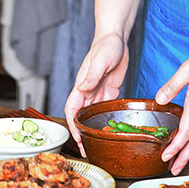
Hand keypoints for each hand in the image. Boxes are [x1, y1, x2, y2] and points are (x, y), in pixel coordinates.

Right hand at [64, 32, 129, 155]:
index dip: (73, 126)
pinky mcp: (109, 88)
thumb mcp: (100, 60)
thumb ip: (91, 76)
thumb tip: (81, 90)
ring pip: (93, 113)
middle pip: (81, 115)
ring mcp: (98, 90)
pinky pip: (106, 107)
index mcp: (82, 85)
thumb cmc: (106, 45)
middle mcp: (88, 90)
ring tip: (99, 144)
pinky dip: (107, 118)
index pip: (72, 109)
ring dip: (94, 128)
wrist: (116, 36)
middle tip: (88, 151)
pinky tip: (112, 127)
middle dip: (82, 133)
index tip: (78, 140)